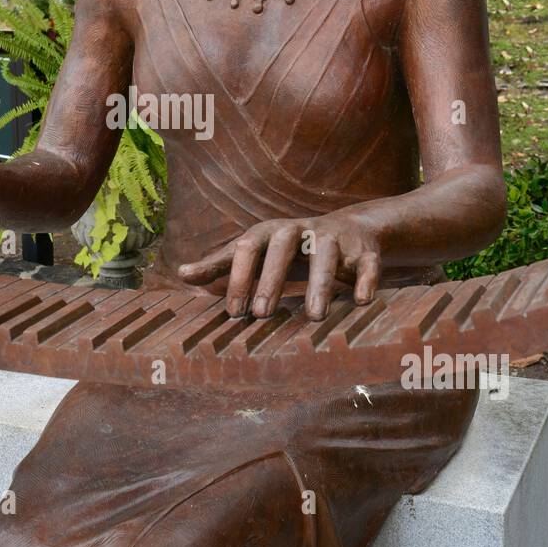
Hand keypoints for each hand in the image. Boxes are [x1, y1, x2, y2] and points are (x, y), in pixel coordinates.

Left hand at [178, 212, 382, 320]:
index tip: (232, 311)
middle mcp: (301, 230)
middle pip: (283, 246)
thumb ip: (221, 263)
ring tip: (313, 316)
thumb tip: (180, 273)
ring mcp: (334, 237)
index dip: (239, 278)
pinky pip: (366, 262)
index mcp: (270, 232)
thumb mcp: (255, 251)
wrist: (348, 230)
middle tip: (262, 314)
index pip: (247, 248)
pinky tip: (362, 301)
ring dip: (320, 283)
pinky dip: (365, 279)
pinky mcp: (364, 249)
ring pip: (325, 254)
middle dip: (272, 279)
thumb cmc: (289, 248)